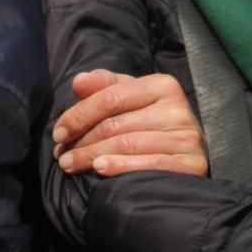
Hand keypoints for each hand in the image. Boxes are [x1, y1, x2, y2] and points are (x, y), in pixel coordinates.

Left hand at [51, 69, 207, 176]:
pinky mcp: (192, 164)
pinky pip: (150, 165)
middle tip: (61, 155)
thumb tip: (78, 81)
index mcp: (162, 85)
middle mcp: (177, 107)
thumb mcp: (130, 99)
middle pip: (116, 124)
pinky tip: (100, 170)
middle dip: (82, 141)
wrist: (188, 157)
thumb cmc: (152, 125)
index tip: (58, 132)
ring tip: (71, 165)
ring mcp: (187, 137)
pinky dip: (121, 167)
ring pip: (127, 144)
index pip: (111, 97)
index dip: (80, 114)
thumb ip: (105, 87)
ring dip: (92, 157)